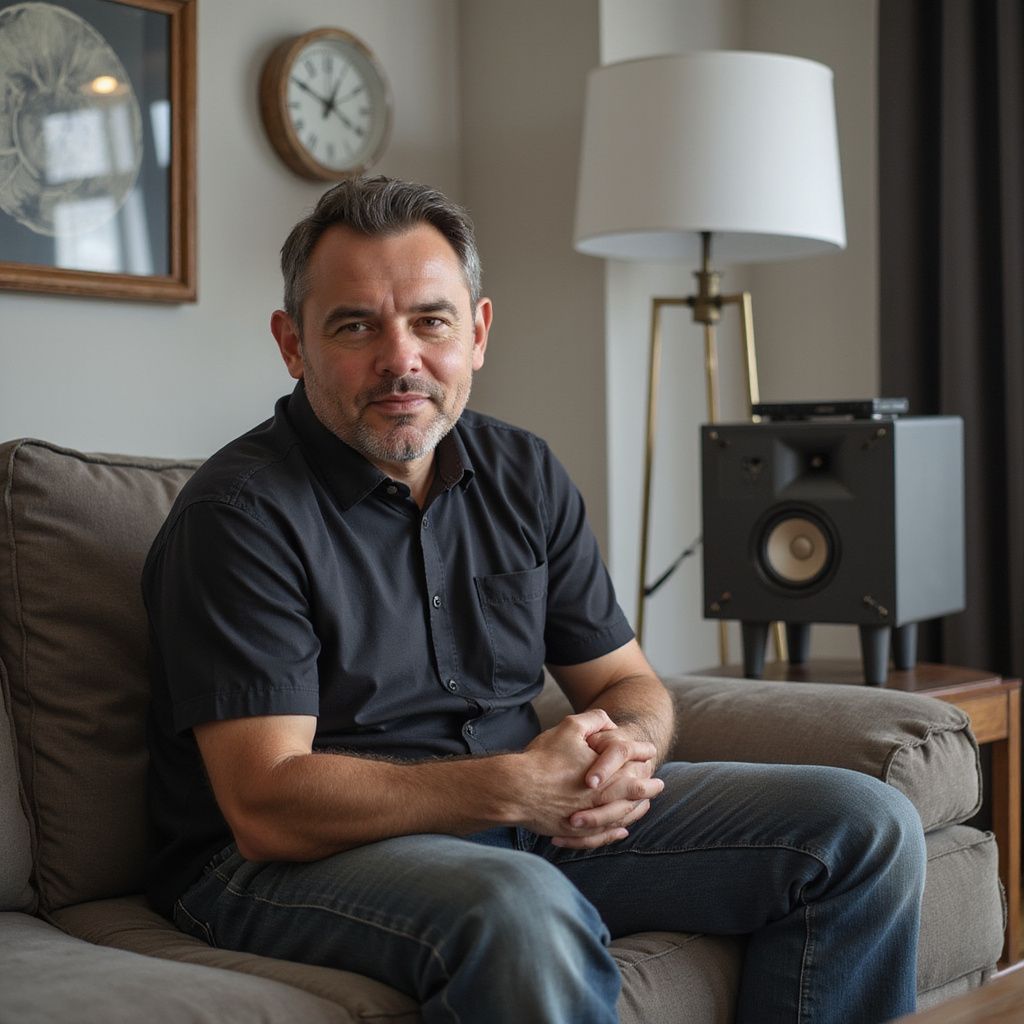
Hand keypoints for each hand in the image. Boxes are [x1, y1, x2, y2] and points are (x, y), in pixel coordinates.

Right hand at [515, 711, 663, 849]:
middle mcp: (604, 795)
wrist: (516, 789)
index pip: (632, 759)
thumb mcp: (570, 728)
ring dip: (635, 810)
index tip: (649, 750)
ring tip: (644, 807)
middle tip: (658, 785)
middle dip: (647, 786)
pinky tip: (621, 830)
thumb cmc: (543, 759)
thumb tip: (609, 721)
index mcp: (607, 770)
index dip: (642, 751)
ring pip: (622, 815)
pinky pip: (603, 835)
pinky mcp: (577, 830)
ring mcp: (591, 815)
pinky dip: (615, 832)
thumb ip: (594, 720)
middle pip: (634, 791)